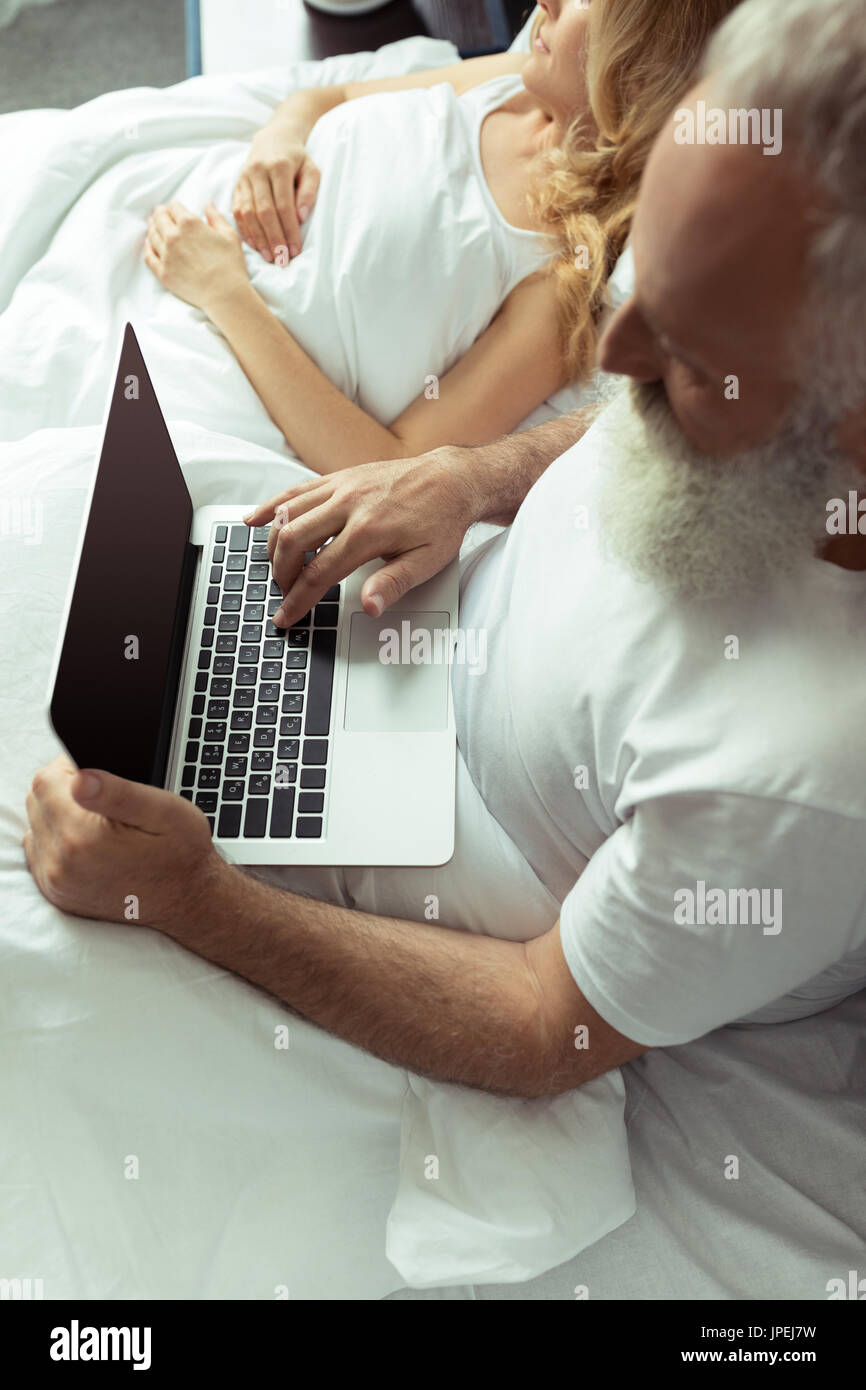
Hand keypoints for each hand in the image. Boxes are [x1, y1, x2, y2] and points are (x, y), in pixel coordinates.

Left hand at [24, 756, 225, 930]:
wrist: (189, 900)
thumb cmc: (181, 854)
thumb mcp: (164, 811)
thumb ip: (117, 791)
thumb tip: (79, 777)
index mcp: (83, 838)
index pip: (47, 781)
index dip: (71, 769)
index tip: (99, 778)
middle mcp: (62, 864)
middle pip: (37, 802)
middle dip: (65, 792)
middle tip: (104, 802)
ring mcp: (57, 883)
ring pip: (37, 825)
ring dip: (59, 816)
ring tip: (97, 822)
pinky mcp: (57, 894)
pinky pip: (39, 852)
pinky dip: (58, 841)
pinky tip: (87, 843)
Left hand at [144, 200, 250, 313]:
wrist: (225, 294)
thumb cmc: (231, 265)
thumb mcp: (230, 235)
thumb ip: (216, 217)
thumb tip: (208, 204)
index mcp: (189, 223)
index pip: (174, 207)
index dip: (175, 207)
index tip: (175, 209)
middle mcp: (173, 236)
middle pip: (159, 218)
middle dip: (161, 214)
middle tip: (161, 214)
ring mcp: (166, 255)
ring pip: (151, 235)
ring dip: (152, 228)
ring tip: (154, 226)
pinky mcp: (163, 272)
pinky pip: (149, 256)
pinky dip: (147, 248)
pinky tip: (149, 245)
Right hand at [232, 129, 320, 262]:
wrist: (274, 139)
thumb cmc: (297, 160)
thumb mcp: (311, 170)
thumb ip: (309, 192)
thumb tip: (301, 218)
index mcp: (278, 166)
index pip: (283, 205)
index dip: (289, 230)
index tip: (295, 250)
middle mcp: (258, 171)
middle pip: (264, 211)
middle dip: (274, 239)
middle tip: (282, 259)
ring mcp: (244, 178)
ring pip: (248, 213)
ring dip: (259, 238)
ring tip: (270, 257)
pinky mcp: (237, 185)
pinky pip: (238, 211)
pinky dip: (245, 230)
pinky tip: (255, 245)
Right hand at [242, 447, 479, 626]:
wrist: (452, 479)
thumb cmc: (441, 521)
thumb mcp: (427, 561)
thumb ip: (394, 584)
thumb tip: (370, 606)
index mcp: (368, 531)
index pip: (318, 573)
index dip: (297, 600)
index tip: (285, 617)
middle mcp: (348, 505)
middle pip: (292, 542)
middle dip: (281, 574)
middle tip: (285, 593)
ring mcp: (340, 487)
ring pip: (287, 514)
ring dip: (274, 545)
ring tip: (276, 568)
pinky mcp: (339, 477)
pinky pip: (295, 491)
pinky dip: (271, 507)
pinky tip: (254, 521)